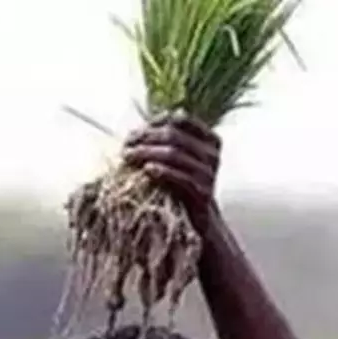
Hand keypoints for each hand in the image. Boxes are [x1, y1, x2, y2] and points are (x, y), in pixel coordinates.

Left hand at [121, 111, 221, 225]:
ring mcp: (209, 173)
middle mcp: (212, 154)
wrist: (198, 218)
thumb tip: (150, 120)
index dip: (155, 123)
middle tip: (125, 146)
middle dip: (145, 138)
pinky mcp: (203, 193)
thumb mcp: (180, 158)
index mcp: (209, 139)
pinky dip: (162, 171)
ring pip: (174, 154)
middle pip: (174, 136)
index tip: (134, 133)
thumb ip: (169, 138)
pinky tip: (147, 170)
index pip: (181, 120)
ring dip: (147, 153)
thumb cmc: (182, 184)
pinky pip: (181, 178)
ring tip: (128, 157)